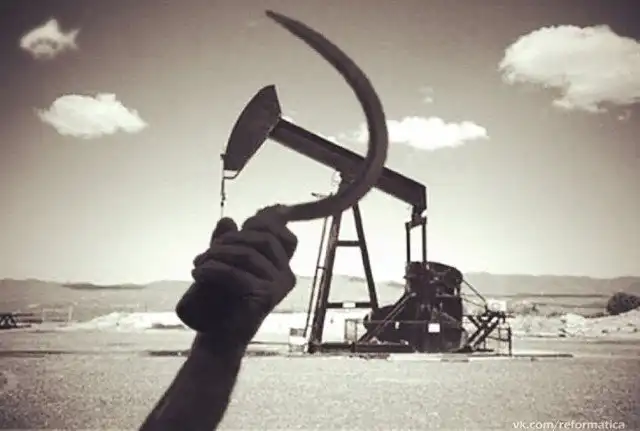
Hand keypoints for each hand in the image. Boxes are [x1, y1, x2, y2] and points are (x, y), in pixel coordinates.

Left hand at [176, 206, 297, 348]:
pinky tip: (197, 273)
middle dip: (230, 240)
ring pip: (248, 255)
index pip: (281, 232)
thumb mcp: (225, 264)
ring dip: (217, 255)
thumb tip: (228, 220)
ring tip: (197, 264)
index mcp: (282, 266)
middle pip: (263, 239)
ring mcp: (279, 286)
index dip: (261, 223)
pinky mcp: (266, 297)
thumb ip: (228, 242)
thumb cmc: (223, 301)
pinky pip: (237, 274)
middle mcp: (287, 275)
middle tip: (205, 252)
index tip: (234, 228)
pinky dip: (214, 270)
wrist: (219, 337)